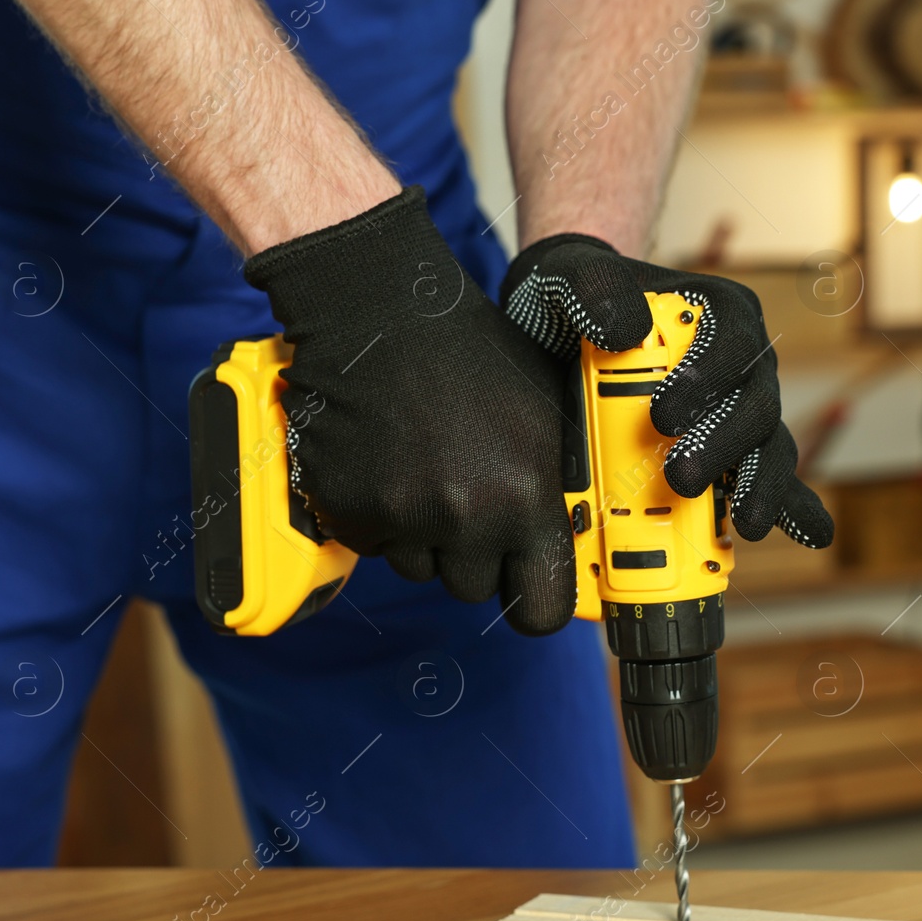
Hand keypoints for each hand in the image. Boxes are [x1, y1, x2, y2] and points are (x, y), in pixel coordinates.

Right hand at [245, 187, 575, 635]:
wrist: (380, 312)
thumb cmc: (470, 354)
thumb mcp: (543, 412)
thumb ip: (556, 485)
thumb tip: (573, 538)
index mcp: (526, 497)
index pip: (543, 608)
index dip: (533, 600)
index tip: (523, 586)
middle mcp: (468, 516)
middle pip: (473, 587)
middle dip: (469, 553)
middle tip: (461, 494)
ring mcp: (403, 516)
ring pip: (419, 566)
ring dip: (420, 534)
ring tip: (421, 465)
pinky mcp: (348, 509)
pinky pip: (371, 544)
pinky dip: (376, 515)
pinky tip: (386, 462)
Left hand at [499, 235, 832, 547]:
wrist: (563, 334)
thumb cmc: (576, 300)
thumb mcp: (568, 276)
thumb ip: (593, 288)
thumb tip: (626, 328)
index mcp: (719, 312)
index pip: (732, 342)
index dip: (709, 380)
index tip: (662, 415)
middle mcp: (743, 363)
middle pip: (757, 404)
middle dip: (724, 446)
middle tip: (681, 478)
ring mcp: (741, 411)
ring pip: (770, 447)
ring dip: (761, 485)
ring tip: (746, 522)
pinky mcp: (731, 453)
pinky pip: (772, 479)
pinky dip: (794, 507)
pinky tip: (811, 535)